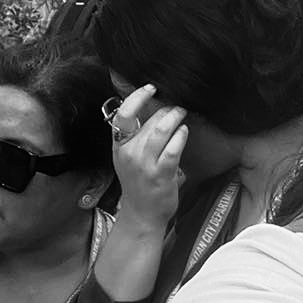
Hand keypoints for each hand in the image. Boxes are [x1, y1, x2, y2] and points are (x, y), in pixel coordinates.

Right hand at [110, 84, 187, 231]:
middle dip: (167, 110)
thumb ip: (137, 134)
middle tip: (177, 108)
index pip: (122, 115)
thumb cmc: (139, 182)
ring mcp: (144, 164)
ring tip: (182, 115)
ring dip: (175, 118)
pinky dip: (181, 136)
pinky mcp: (160, 174)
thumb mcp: (130, 156)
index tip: (151, 88)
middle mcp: (129, 153)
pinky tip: (184, 132)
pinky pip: (173, 147)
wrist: (141, 214)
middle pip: (149, 120)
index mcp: (119, 146)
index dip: (137, 97)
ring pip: (161, 129)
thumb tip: (154, 107)